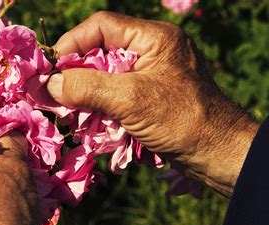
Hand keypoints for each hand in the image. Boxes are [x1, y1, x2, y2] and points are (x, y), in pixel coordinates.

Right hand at [47, 12, 258, 196]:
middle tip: (56, 93)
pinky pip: (117, 93)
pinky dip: (101, 105)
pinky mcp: (151, 96)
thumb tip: (48, 84)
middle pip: (101, 51)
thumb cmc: (181, 120)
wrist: (220, 154)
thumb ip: (87, 87)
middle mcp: (152, 50)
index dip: (73, 44)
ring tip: (70, 111)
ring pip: (107, 75)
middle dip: (77, 73)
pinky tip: (90, 121)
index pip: (102, 26)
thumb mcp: (130, 100)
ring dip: (87, 93)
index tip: (53, 68)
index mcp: (154, 37)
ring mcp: (152, 74)